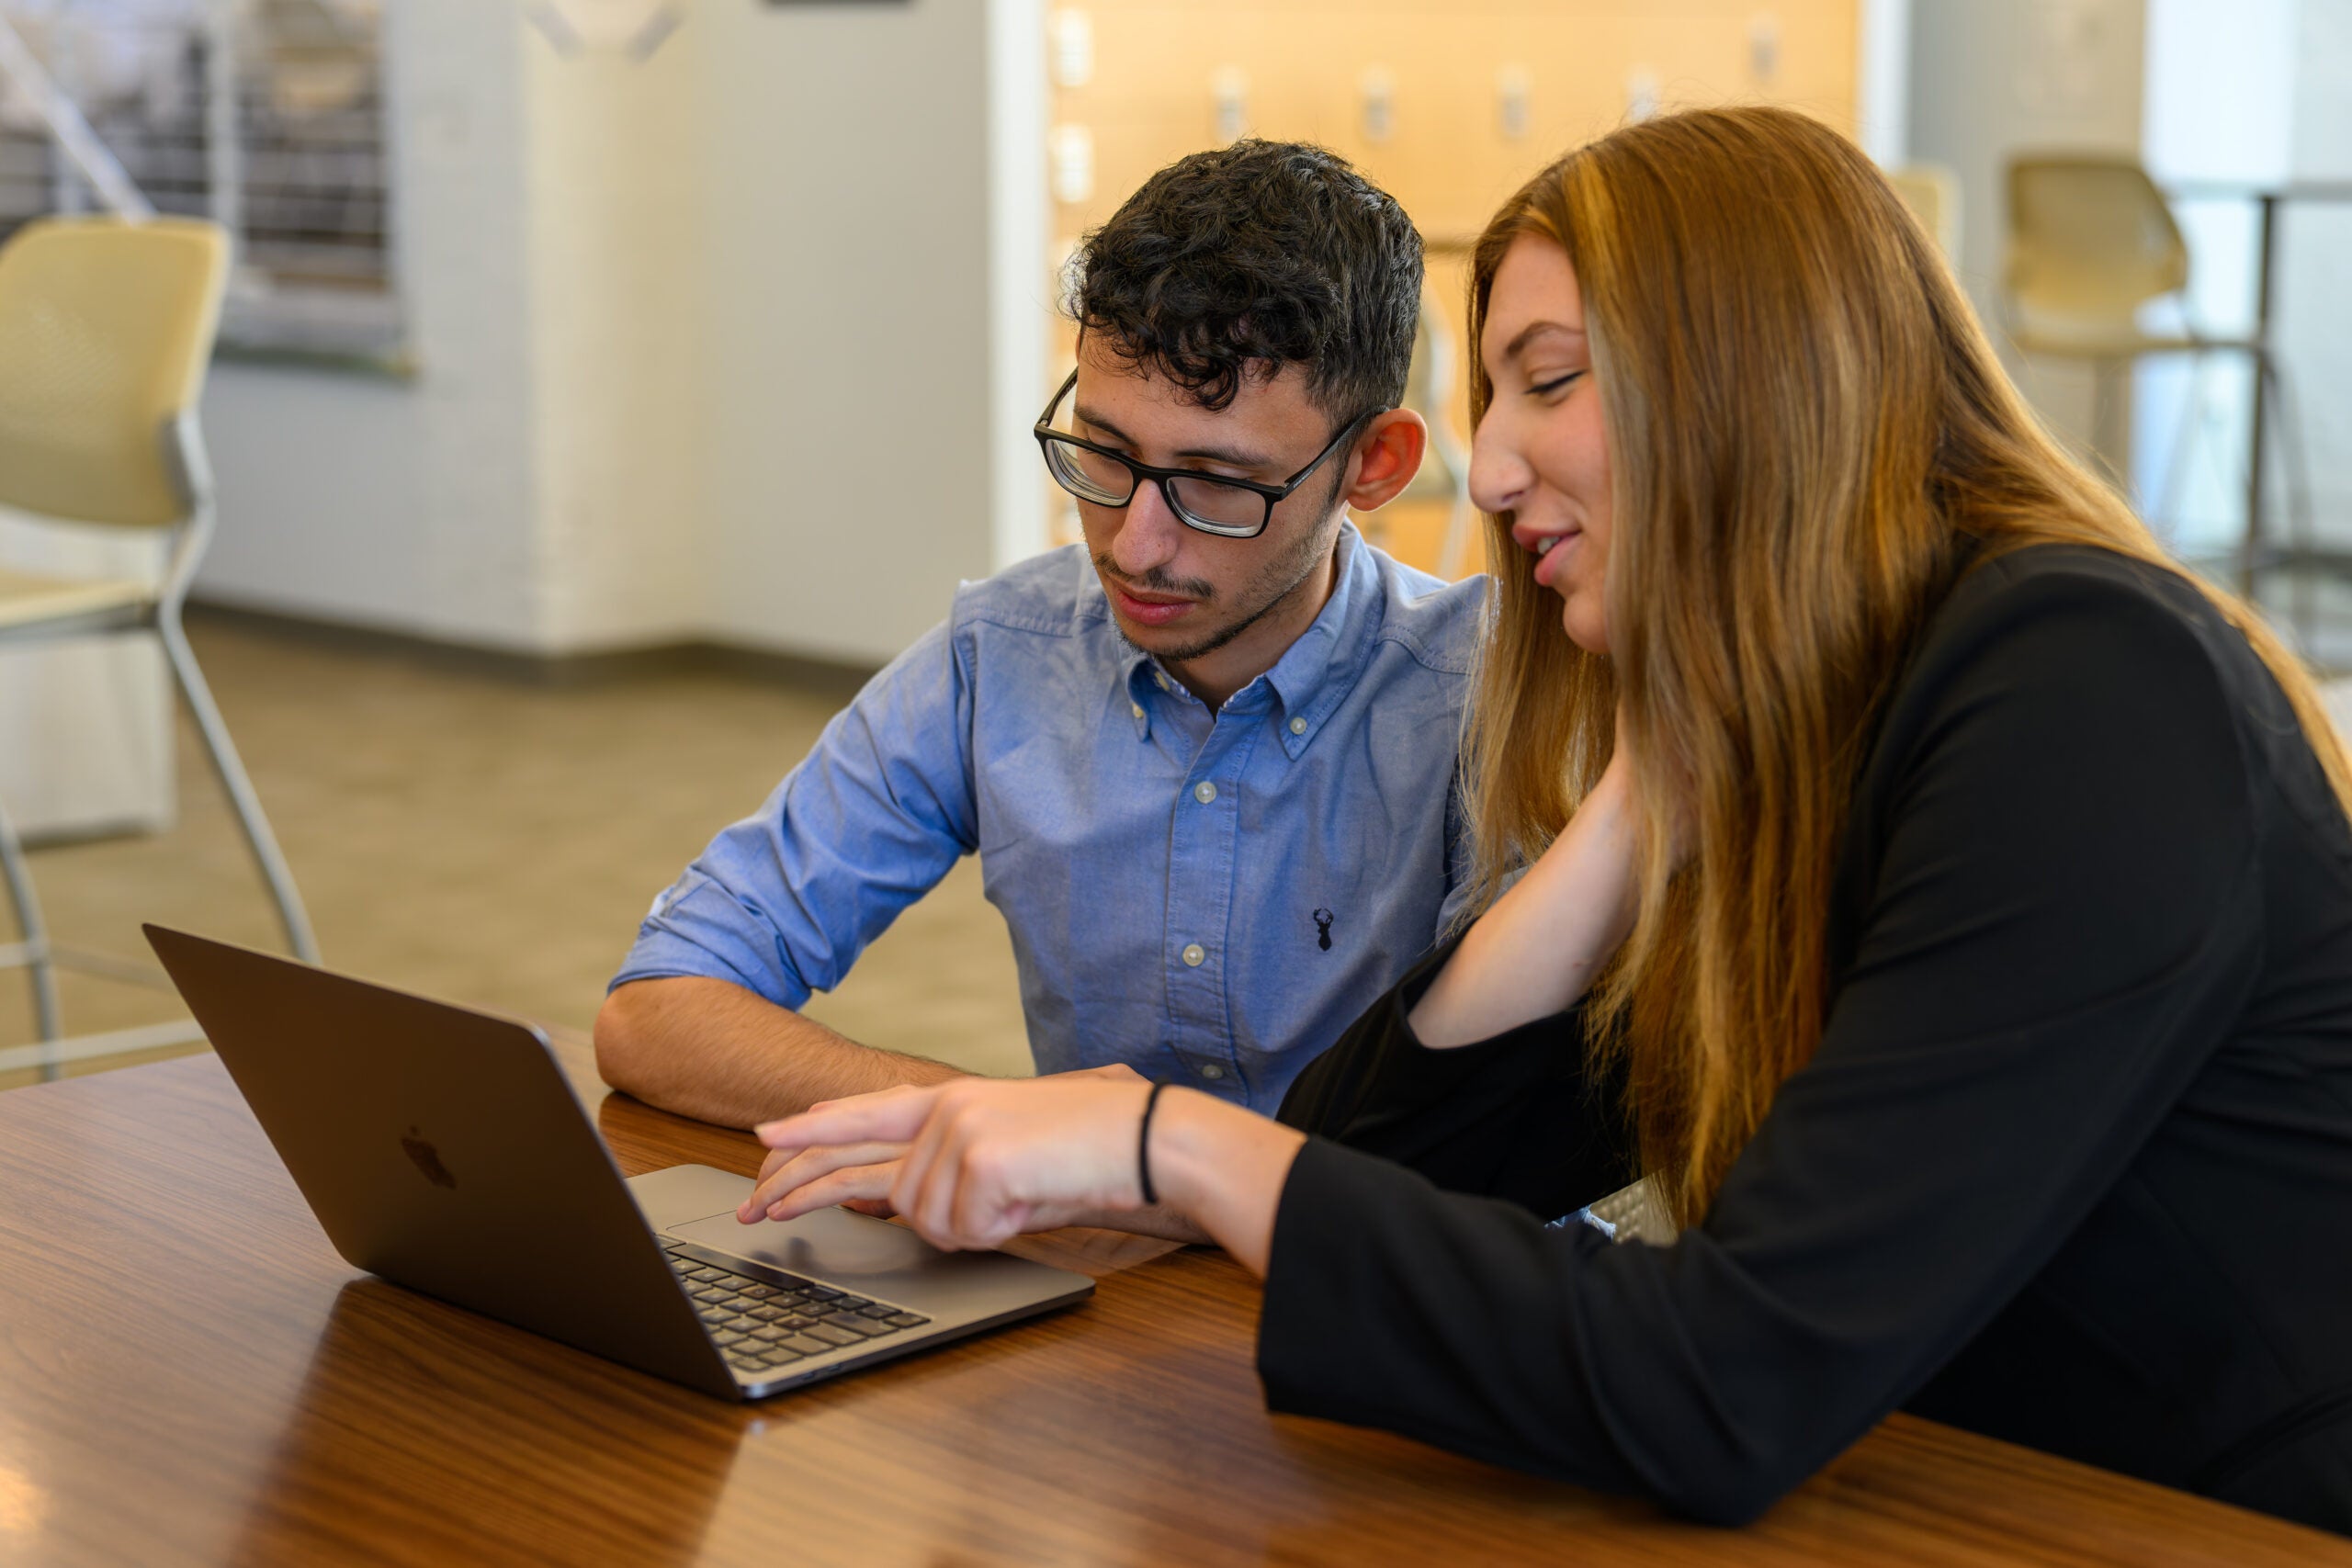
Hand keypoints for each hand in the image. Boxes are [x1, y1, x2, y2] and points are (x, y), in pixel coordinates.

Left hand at [747, 1076, 1154, 1249]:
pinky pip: (962, 1229)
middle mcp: (947, 1109)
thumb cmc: (1083, 1152)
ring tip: (1018, 1204)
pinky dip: (997, 1231)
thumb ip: (946, 1170)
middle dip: (803, 1193)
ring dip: (968, 1230)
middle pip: (863, 1170)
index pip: (867, 1113)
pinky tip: (1029, 1204)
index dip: (813, 1128)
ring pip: (921, 1218)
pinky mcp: (980, 1159)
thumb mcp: (1004, 1155)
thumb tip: (894, 1201)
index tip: (765, 1139)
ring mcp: (960, 1131)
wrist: (1141, 1138)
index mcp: (953, 1101)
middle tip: (754, 1215)